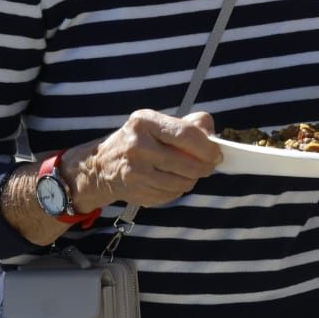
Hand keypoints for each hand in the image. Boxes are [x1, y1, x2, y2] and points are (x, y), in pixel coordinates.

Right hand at [63, 110, 221, 211]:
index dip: (207, 148)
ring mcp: (134, 171)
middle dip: (205, 167)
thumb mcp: (159, 123)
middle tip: (209, 166)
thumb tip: (213, 137)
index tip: (217, 154)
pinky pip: (170, 195)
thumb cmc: (141, 140)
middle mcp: (137, 146)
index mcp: (145, 122)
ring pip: (181, 182)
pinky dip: (177, 190)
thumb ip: (190, 125)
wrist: (102, 165)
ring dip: (192, 180)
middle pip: (187, 163)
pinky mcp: (135, 191)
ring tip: (189, 173)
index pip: (186, 135)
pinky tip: (171, 182)